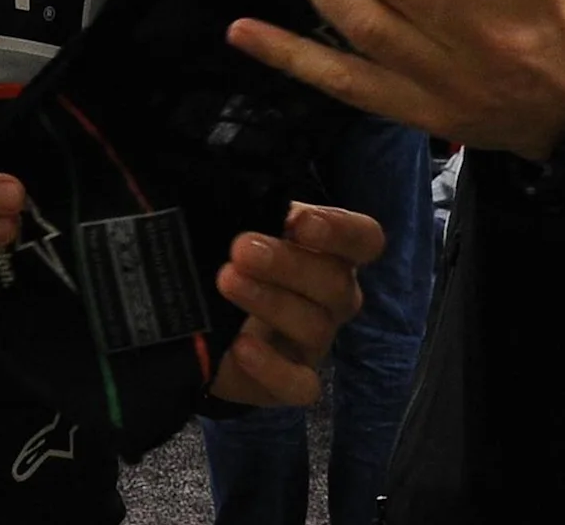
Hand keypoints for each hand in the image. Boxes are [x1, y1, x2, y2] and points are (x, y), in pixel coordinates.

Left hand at [207, 202, 382, 406]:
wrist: (201, 326)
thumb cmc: (229, 259)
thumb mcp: (232, 223)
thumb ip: (240, 203)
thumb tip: (216, 178)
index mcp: (329, 252)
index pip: (364, 239)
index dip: (341, 231)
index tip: (299, 221)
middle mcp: (331, 297)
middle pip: (335, 282)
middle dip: (288, 263)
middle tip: (241, 248)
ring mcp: (314, 343)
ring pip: (315, 327)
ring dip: (270, 301)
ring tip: (226, 280)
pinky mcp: (291, 383)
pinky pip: (300, 386)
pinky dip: (273, 368)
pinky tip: (240, 347)